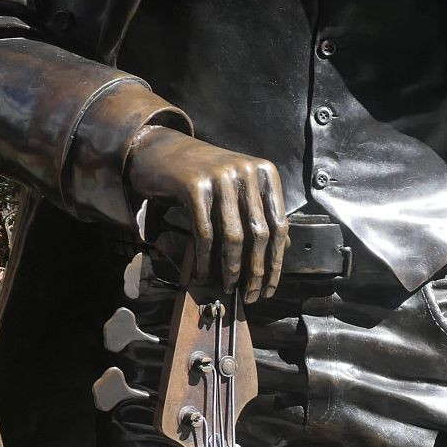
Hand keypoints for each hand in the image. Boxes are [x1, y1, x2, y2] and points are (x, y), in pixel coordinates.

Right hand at [125, 126, 288, 302]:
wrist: (163, 151)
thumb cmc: (204, 175)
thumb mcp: (239, 187)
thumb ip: (260, 212)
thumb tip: (284, 248)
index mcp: (265, 173)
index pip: (279, 225)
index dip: (276, 261)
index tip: (270, 287)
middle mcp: (246, 171)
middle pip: (259, 234)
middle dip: (256, 271)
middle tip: (251, 294)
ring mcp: (220, 177)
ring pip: (233, 236)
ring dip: (231, 269)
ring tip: (228, 287)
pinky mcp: (194, 185)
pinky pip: (204, 232)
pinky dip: (205, 259)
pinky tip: (203, 274)